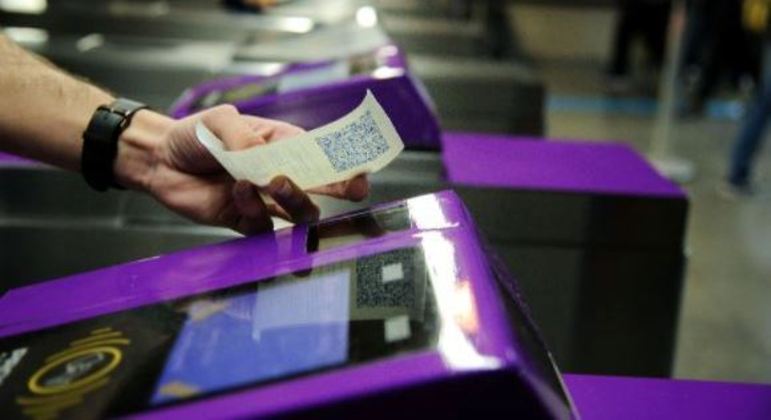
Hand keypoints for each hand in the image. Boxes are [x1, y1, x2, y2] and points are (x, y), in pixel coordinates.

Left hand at [115, 105, 368, 233]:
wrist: (160, 159)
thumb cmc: (196, 135)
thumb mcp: (221, 121)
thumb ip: (246, 138)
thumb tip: (265, 162)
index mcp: (285, 145)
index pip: (323, 157)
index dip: (347, 165)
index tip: (363, 171)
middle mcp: (281, 174)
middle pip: (321, 189)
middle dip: (339, 190)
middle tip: (350, 190)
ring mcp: (264, 200)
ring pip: (298, 212)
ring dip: (295, 199)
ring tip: (274, 181)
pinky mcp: (244, 221)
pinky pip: (262, 225)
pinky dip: (253, 208)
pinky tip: (236, 188)